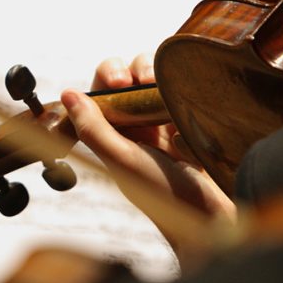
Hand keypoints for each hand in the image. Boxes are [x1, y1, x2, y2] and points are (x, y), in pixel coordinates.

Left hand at [63, 55, 234, 267]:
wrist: (214, 214)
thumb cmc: (166, 192)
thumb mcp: (124, 160)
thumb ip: (93, 129)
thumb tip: (67, 94)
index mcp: (112, 132)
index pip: (101, 88)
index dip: (109, 75)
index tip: (122, 82)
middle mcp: (135, 124)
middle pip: (130, 75)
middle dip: (138, 68)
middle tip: (146, 79)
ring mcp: (164, 121)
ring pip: (158, 77)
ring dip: (162, 75)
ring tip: (170, 89)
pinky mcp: (191, 120)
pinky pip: (185, 89)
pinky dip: (185, 88)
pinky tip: (189, 106)